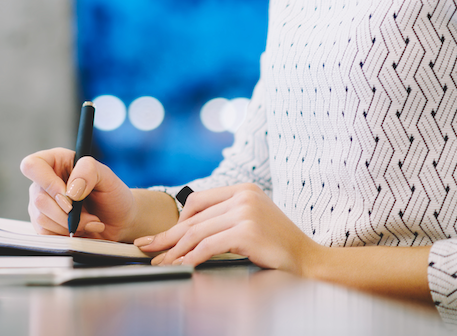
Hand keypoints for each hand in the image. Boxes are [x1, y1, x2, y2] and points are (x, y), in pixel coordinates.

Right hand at [20, 148, 138, 239]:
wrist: (119, 220)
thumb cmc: (113, 194)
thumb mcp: (106, 175)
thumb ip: (88, 171)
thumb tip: (70, 191)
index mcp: (55, 161)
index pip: (32, 166)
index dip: (48, 183)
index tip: (70, 196)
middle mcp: (44, 182)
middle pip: (38, 199)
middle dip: (68, 213)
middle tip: (89, 215)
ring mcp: (41, 204)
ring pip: (42, 219)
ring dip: (70, 225)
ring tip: (89, 221)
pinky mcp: (44, 224)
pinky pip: (45, 234)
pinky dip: (66, 235)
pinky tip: (81, 229)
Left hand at [132, 183, 322, 271]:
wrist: (309, 261)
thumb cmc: (279, 245)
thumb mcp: (251, 221)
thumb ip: (225, 218)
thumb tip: (187, 231)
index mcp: (243, 189)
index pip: (198, 201)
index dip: (176, 221)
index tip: (160, 236)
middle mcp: (243, 196)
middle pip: (193, 219)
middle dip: (167, 237)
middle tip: (147, 248)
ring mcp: (246, 212)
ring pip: (197, 233)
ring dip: (174, 252)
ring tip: (161, 264)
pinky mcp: (247, 231)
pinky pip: (208, 246)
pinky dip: (191, 258)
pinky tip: (182, 267)